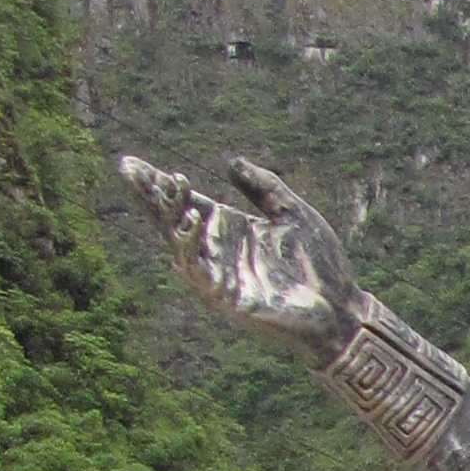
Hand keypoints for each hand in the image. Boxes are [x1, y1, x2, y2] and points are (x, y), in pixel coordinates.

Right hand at [121, 153, 356, 348]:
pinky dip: (188, 247)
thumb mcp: (291, 212)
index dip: (159, 184)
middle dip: (149, 195)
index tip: (131, 163)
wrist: (341, 308)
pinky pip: (196, 271)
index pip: (185, 202)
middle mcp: (218, 250)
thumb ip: (262, 186)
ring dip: (169, 215)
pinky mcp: (224, 297)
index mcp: (230, 229)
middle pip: (171, 219)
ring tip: (171, 186)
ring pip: (178, 243)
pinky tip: (191, 220)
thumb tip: (229, 162)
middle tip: (128, 169)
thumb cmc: (319, 265)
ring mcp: (218, 274)